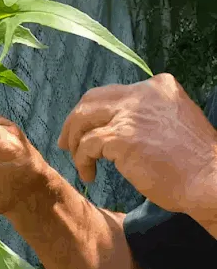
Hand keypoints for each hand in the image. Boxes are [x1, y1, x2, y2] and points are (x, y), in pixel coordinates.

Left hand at [58, 73, 216, 217]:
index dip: (93, 111)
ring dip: (75, 143)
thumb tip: (111, 122)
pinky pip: (87, 146)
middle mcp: (143, 94)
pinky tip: (89, 174)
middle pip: (91, 100)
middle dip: (73, 122)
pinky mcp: (121, 137)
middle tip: (65, 142)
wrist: (212, 181)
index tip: (85, 128)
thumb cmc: (194, 161)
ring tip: (78, 161)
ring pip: (83, 120)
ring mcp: (131, 114)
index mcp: (158, 87)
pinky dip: (82, 160)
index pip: (112, 93)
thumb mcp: (172, 122)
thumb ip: (145, 115)